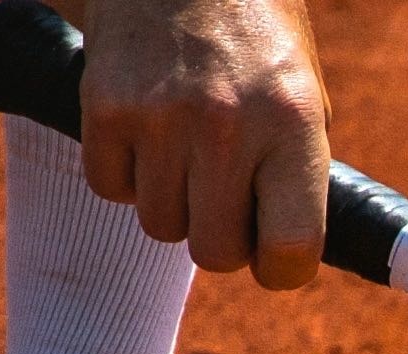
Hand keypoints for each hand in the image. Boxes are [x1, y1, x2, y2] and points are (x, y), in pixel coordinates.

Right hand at [71, 0, 329, 288]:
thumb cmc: (254, 31)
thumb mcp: (304, 91)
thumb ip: (298, 168)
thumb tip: (286, 247)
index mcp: (292, 123)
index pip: (291, 247)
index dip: (282, 269)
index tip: (274, 259)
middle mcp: (227, 125)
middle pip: (214, 252)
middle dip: (222, 241)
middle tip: (226, 205)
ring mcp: (160, 117)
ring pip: (160, 225)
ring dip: (173, 204)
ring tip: (187, 153)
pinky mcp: (103, 107)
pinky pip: (111, 187)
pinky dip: (126, 174)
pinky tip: (147, 134)